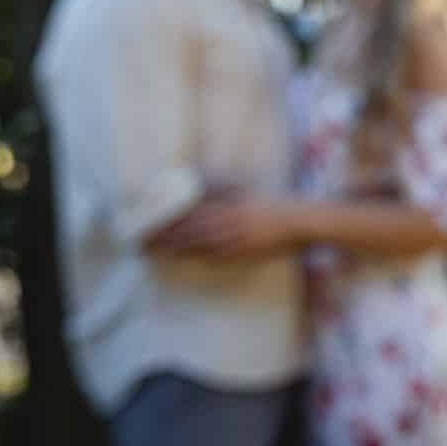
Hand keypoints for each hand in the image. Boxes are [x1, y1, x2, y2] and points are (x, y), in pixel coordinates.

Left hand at [151, 198, 304, 258]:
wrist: (301, 221)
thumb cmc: (276, 204)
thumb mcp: (249, 194)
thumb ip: (227, 192)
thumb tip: (206, 187)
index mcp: (231, 205)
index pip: (194, 213)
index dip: (172, 219)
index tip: (153, 222)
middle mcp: (231, 222)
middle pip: (192, 231)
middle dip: (167, 237)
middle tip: (146, 243)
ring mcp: (237, 239)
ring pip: (201, 245)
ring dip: (179, 249)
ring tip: (159, 252)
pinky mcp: (245, 252)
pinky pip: (219, 255)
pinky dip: (204, 256)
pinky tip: (192, 258)